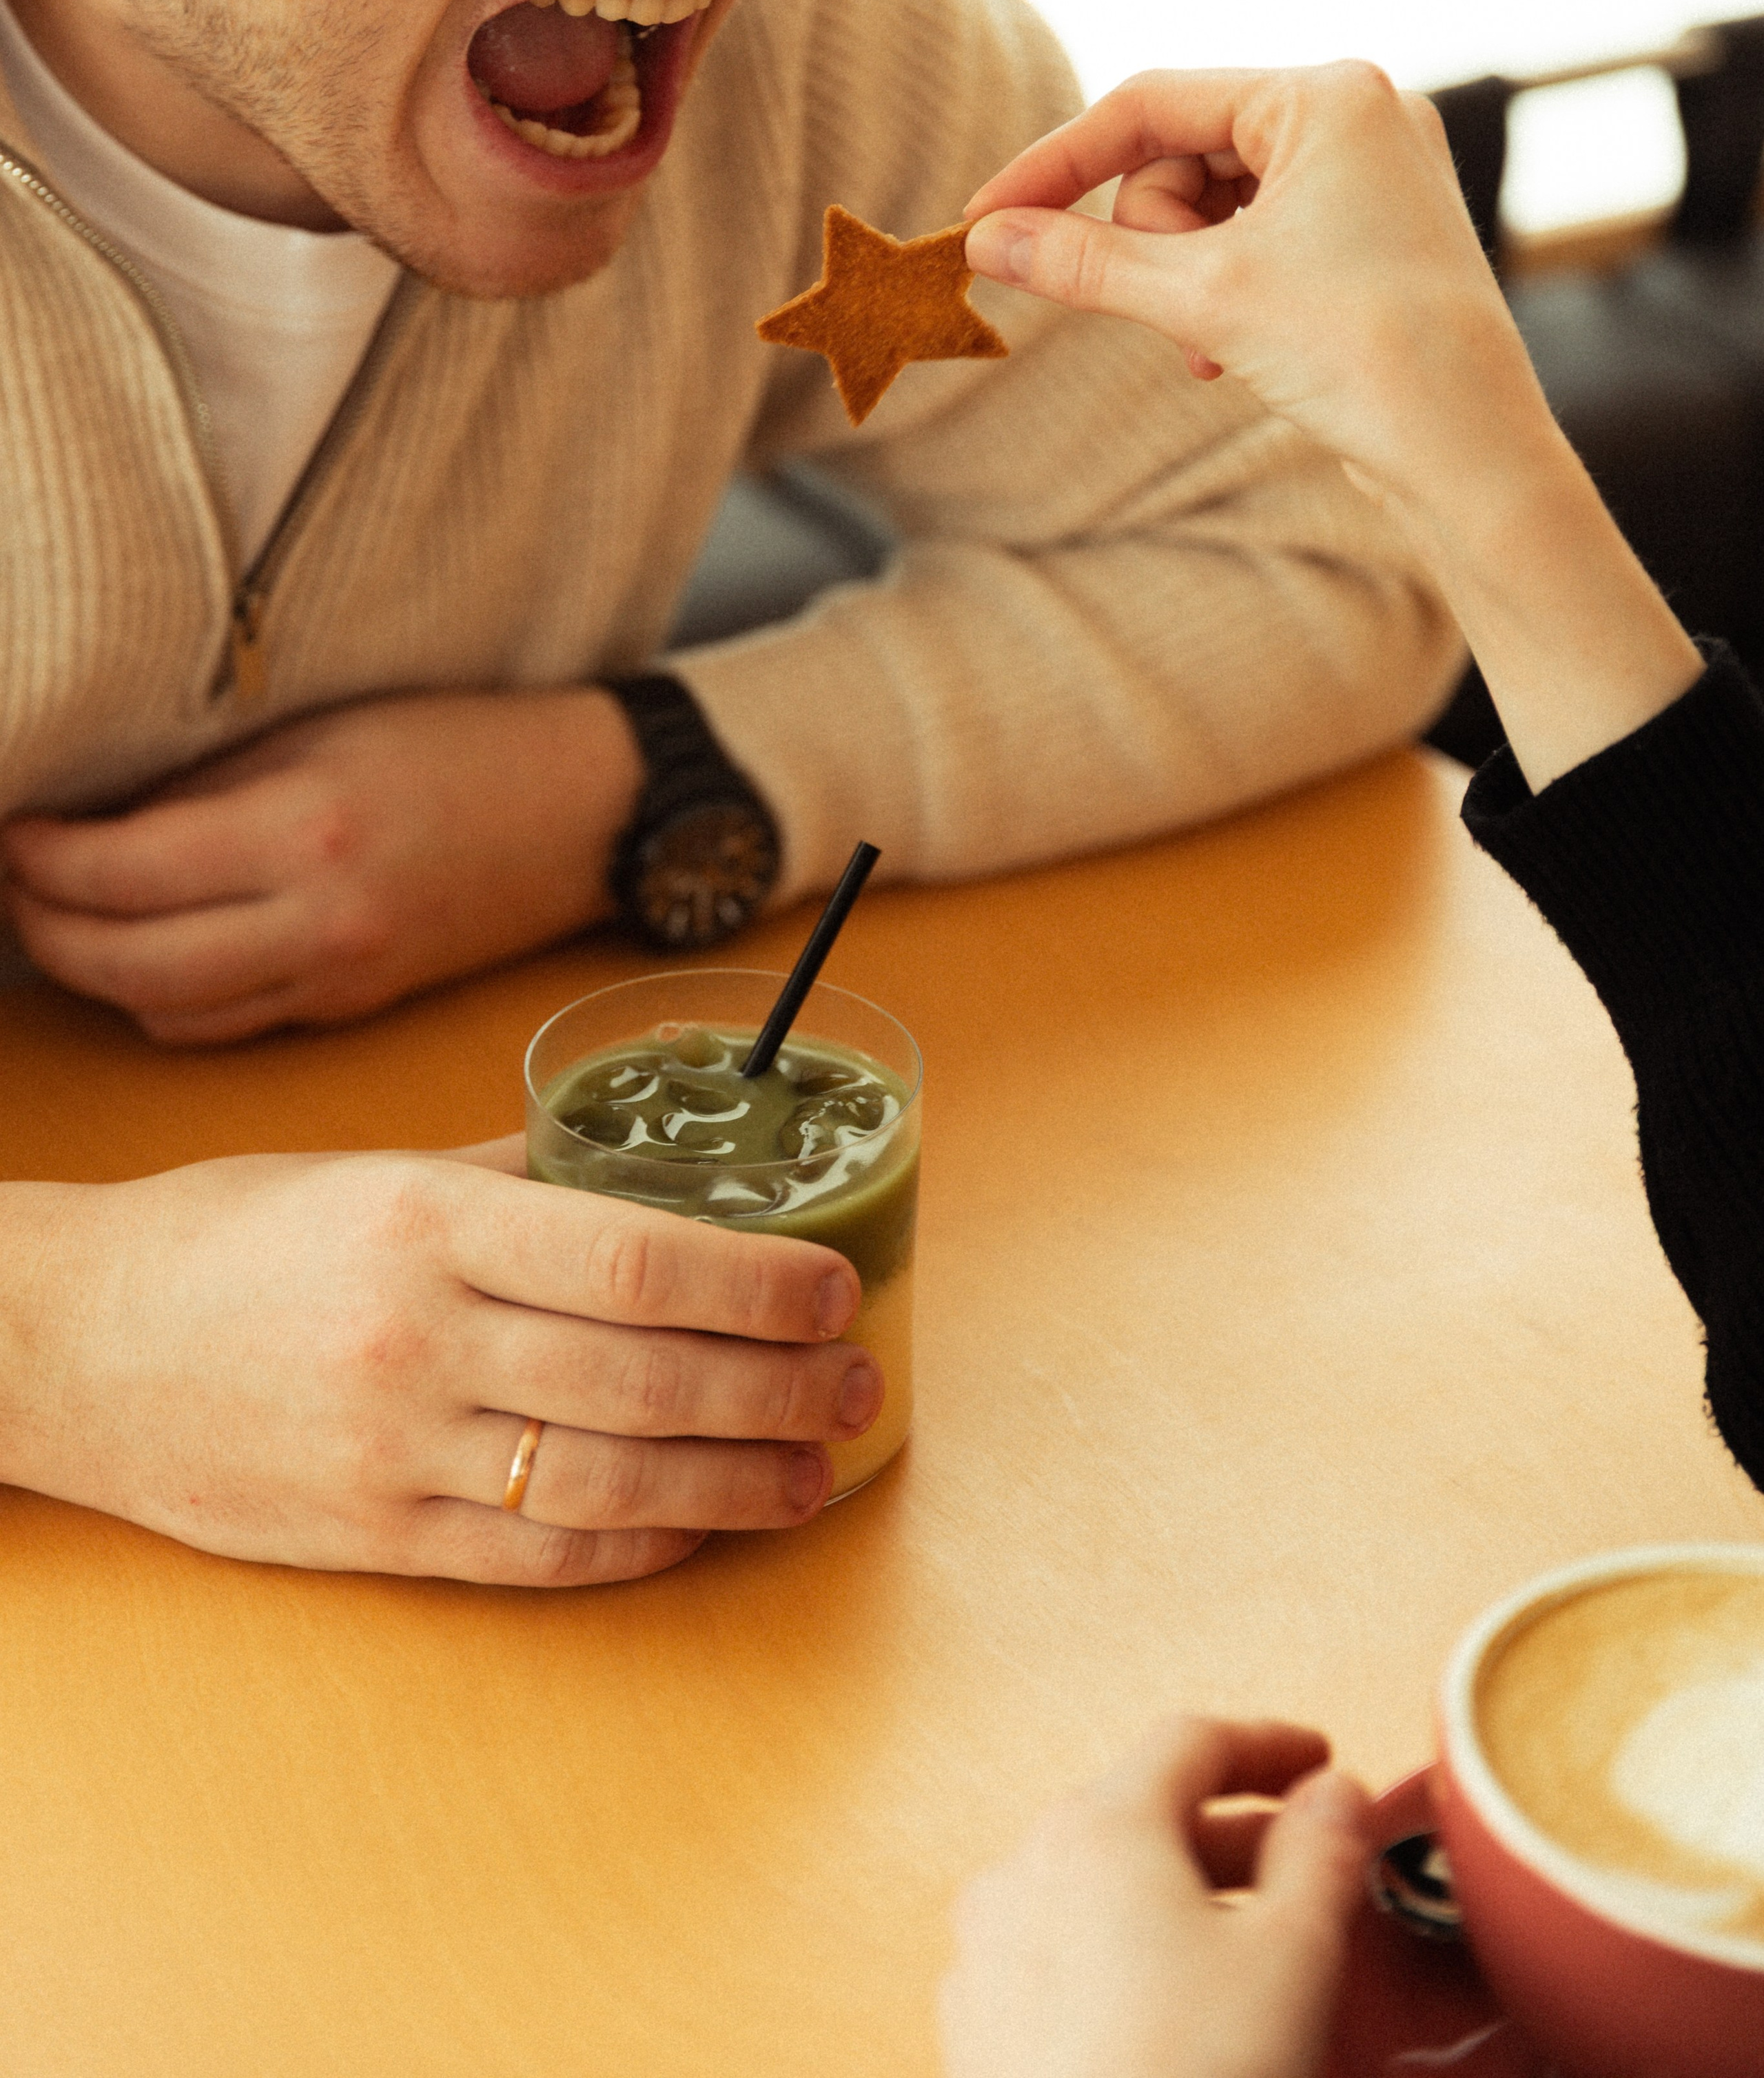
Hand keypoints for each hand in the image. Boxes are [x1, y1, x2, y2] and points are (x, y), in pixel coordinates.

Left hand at [0, 686, 642, 1042]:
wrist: (586, 811)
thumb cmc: (460, 742)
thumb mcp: (324, 728)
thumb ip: (212, 781)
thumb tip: (96, 815)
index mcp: (308, 831)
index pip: (125, 872)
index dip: (41, 858)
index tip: (9, 826)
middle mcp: (321, 923)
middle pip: (128, 966)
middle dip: (43, 930)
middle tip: (9, 881)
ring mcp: (340, 978)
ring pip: (170, 1012)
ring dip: (97, 974)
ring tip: (60, 917)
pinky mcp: (355, 1008)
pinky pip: (231, 1023)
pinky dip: (168, 998)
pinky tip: (148, 950)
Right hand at [0, 1147, 883, 1582]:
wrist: (76, 1343)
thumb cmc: (232, 1238)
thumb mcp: (370, 1170)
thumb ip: (511, 1174)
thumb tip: (643, 1170)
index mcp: (429, 1224)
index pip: (634, 1256)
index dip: (755, 1281)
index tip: (837, 1285)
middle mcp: (420, 1338)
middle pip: (644, 1377)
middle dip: (776, 1387)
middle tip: (859, 1382)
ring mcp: (396, 1451)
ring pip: (609, 1480)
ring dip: (735, 1483)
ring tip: (812, 1473)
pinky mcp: (373, 1539)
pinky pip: (536, 1555)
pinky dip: (636, 1543)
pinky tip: (699, 1525)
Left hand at [940, 1716, 1368, 2077]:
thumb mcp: (1294, 1957)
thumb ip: (1322, 1853)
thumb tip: (1334, 1797)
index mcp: (1098, 1829)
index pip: (1191, 1739)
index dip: (1270, 1744)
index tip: (1315, 1762)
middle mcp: (1024, 1871)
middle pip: (1138, 1810)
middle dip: (1229, 1831)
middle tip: (1299, 1858)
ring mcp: (989, 1952)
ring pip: (1096, 1886)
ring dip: (1176, 1897)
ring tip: (1246, 1948)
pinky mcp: (980, 2028)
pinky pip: (1060, 1954)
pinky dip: (1124, 1956)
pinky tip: (1175, 2015)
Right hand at [964, 63, 1550, 529]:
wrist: (1470, 454)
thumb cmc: (1361, 355)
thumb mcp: (1200, 297)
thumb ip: (1085, 260)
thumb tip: (989, 241)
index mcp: (1328, 94)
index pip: (1151, 103)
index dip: (1058, 164)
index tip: (988, 218)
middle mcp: (1359, 115)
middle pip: (1180, 156)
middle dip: (1155, 241)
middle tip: (1173, 310)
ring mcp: (1370, 177)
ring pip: (1212, 208)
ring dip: (1187, 280)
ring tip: (1212, 346)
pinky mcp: (1371, 237)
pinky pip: (1255, 242)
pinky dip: (1226, 295)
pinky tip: (1233, 356)